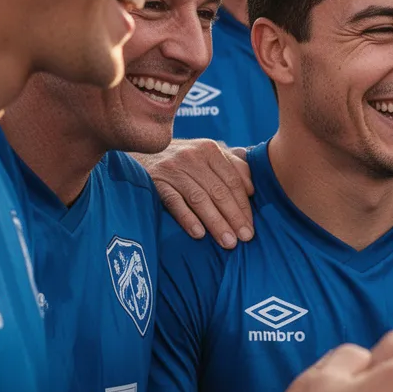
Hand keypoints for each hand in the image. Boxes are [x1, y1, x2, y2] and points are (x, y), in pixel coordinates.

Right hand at [133, 139, 253, 248]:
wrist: (140, 149)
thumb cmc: (182, 159)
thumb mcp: (207, 155)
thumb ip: (232, 166)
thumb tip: (252, 189)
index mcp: (210, 150)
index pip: (233, 181)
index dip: (244, 205)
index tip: (251, 227)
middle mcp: (193, 156)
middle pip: (218, 191)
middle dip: (234, 217)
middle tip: (245, 238)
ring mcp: (173, 169)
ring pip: (199, 199)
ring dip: (216, 222)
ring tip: (227, 242)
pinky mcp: (155, 181)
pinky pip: (174, 202)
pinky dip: (187, 218)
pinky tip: (199, 234)